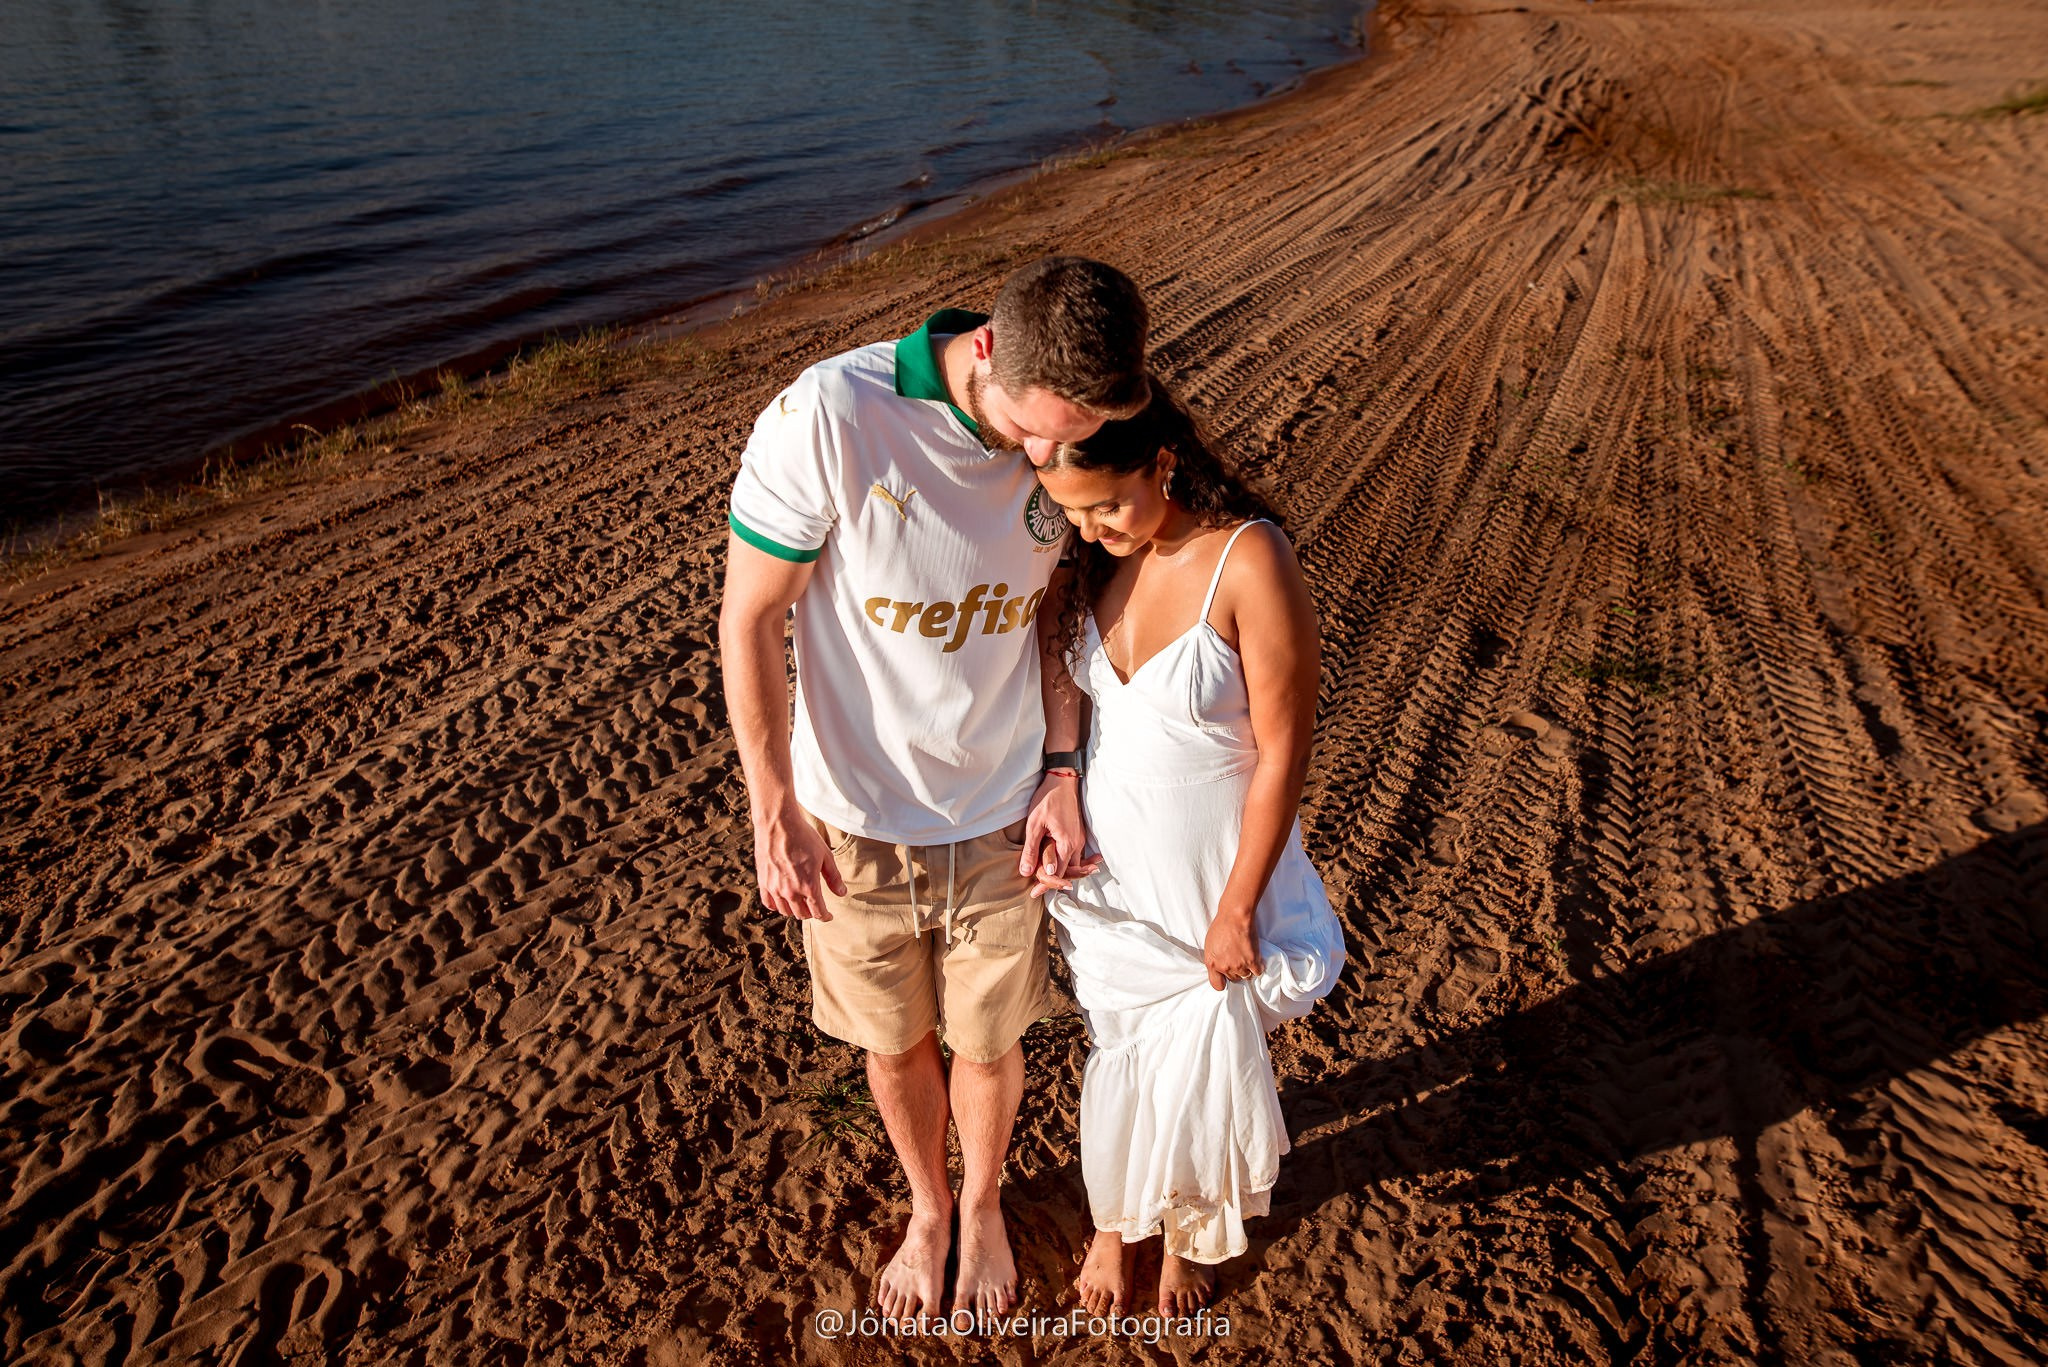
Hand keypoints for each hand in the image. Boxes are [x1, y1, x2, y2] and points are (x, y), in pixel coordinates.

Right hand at [752, 805, 845, 920]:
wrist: (778, 824)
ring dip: (795, 911)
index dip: (825, 916)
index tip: (828, 916)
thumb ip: (833, 877)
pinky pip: (768, 903)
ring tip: (800, 905)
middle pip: (802, 914)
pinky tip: (782, 902)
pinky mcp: (763, 882)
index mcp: (809, 886)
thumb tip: (841, 893)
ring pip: (785, 911)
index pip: (818, 912)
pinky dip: (777, 906)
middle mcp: (791, 891)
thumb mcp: (825, 856)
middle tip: (815, 908)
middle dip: (811, 913)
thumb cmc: (804, 837)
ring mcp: (775, 888)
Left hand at [1020, 771, 1098, 897]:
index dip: (1045, 884)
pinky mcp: (1079, 834)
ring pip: (1074, 866)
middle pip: (1068, 872)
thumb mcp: (1034, 825)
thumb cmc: (1047, 799)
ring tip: (1048, 882)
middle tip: (1037, 889)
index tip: (1033, 893)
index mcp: (1066, 844)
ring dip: (1062, 874)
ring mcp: (1080, 839)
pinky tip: (1065, 868)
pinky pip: (1078, 856)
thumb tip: (1026, 872)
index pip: (1057, 873)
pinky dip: (1071, 865)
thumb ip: (1031, 850)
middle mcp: (1077, 844)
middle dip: (1054, 882)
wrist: (1062, 781)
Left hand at [1203, 913, 1261, 990]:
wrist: (1235, 917)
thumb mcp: (1209, 945)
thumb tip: (1219, 966)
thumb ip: (1214, 959)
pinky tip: (1256, 959)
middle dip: (1236, 971)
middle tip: (1238, 959)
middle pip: (1234, 979)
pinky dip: (1258, 966)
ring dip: (1247, 969)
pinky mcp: (1252, 961)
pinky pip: (1258, 972)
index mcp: (1212, 963)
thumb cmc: (1221, 926)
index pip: (1217, 985)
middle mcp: (1225, 967)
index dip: (1223, 981)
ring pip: (1246, 976)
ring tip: (1247, 957)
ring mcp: (1239, 966)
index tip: (1226, 977)